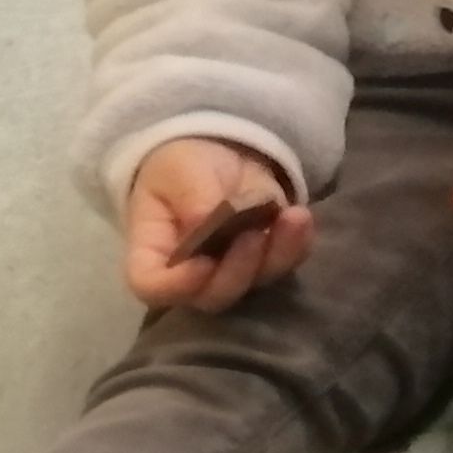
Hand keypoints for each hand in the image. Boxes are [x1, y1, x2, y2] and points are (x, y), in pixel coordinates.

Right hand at [121, 136, 310, 312]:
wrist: (221, 155)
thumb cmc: (184, 167)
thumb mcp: (179, 170)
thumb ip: (192, 199)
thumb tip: (208, 225)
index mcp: (152, 251)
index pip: (152, 286)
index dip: (178, 285)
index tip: (203, 262)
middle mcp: (191, 272)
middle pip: (213, 297)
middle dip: (237, 271)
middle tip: (252, 233)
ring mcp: (232, 270)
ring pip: (256, 284)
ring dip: (276, 256)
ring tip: (290, 217)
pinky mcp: (267, 259)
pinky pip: (286, 264)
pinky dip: (297, 245)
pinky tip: (299, 217)